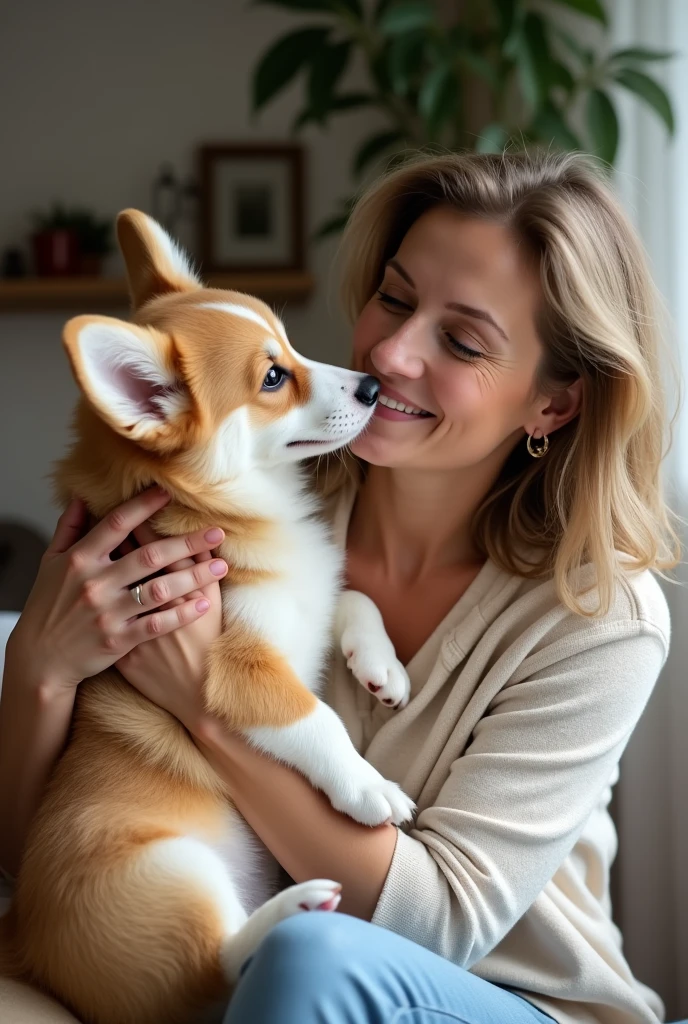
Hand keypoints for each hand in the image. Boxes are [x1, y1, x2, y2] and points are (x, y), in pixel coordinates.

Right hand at [7, 488, 227, 693]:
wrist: (39, 659)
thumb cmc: (47, 608)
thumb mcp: (50, 563)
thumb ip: (68, 529)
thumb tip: (80, 497)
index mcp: (80, 559)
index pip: (117, 524)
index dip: (144, 506)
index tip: (170, 494)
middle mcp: (95, 583)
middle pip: (149, 556)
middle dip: (187, 543)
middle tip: (217, 532)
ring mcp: (108, 613)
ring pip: (159, 589)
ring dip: (194, 577)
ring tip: (220, 567)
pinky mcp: (118, 640)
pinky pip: (157, 624)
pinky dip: (181, 614)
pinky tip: (203, 604)